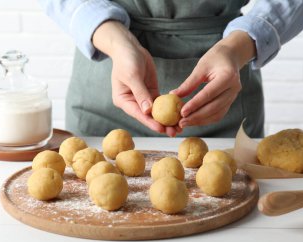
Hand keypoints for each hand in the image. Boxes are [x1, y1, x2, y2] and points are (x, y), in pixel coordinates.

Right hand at [93, 21, 179, 136]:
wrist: (129, 48)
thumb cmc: (126, 59)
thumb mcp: (132, 75)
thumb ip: (140, 93)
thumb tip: (148, 110)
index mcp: (123, 100)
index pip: (138, 114)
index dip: (150, 122)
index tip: (161, 129)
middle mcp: (133, 102)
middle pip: (148, 116)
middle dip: (161, 124)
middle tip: (175, 132)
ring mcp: (143, 98)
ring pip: (156, 112)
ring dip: (167, 119)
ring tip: (179, 127)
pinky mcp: (151, 92)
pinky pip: (161, 102)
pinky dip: (169, 107)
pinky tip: (179, 113)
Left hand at [171, 31, 255, 128]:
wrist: (231, 56)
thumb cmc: (215, 58)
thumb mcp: (201, 67)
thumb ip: (189, 83)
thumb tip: (174, 95)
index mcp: (227, 76)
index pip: (209, 94)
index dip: (195, 104)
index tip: (182, 112)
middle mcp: (234, 88)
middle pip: (214, 107)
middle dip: (197, 116)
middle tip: (182, 122)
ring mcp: (234, 96)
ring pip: (217, 114)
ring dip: (201, 121)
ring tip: (186, 123)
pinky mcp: (230, 101)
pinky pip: (219, 114)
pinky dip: (207, 119)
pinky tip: (195, 120)